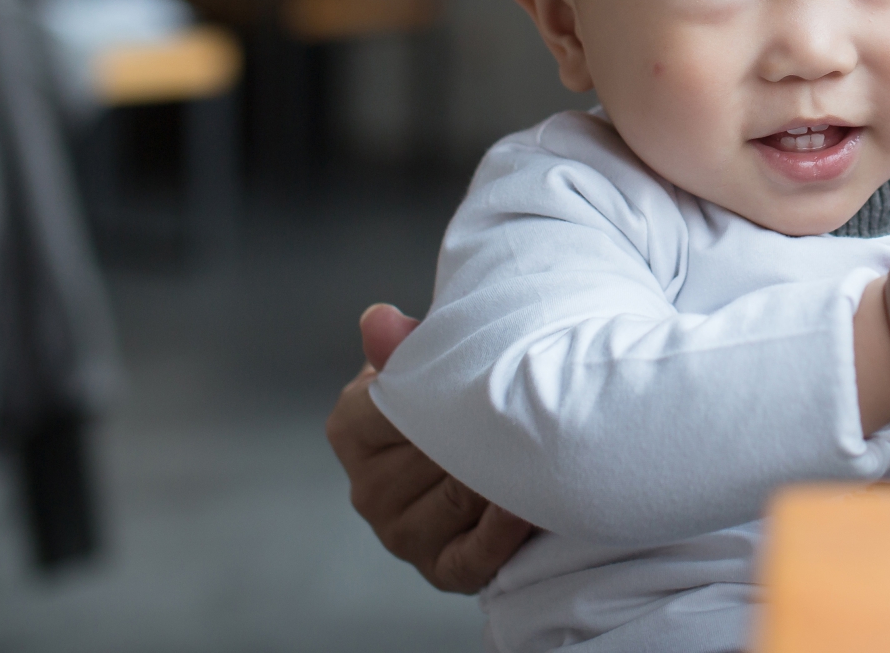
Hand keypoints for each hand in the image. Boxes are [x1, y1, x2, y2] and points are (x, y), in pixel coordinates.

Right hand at [326, 304, 532, 591]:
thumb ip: (408, 344)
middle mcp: (368, 490)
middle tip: (533, 411)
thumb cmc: (464, 392)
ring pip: (464, 497)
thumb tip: (379, 319)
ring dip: (507, 473)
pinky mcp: (441, 571)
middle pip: (440, 450)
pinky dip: (504, 531)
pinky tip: (526, 506)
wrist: (501, 447)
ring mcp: (401, 535)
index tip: (493, 375)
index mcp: (351, 429)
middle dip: (489, 431)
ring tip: (538, 449)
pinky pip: (474, 555)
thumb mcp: (434, 358)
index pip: (402, 403)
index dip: (455, 389)